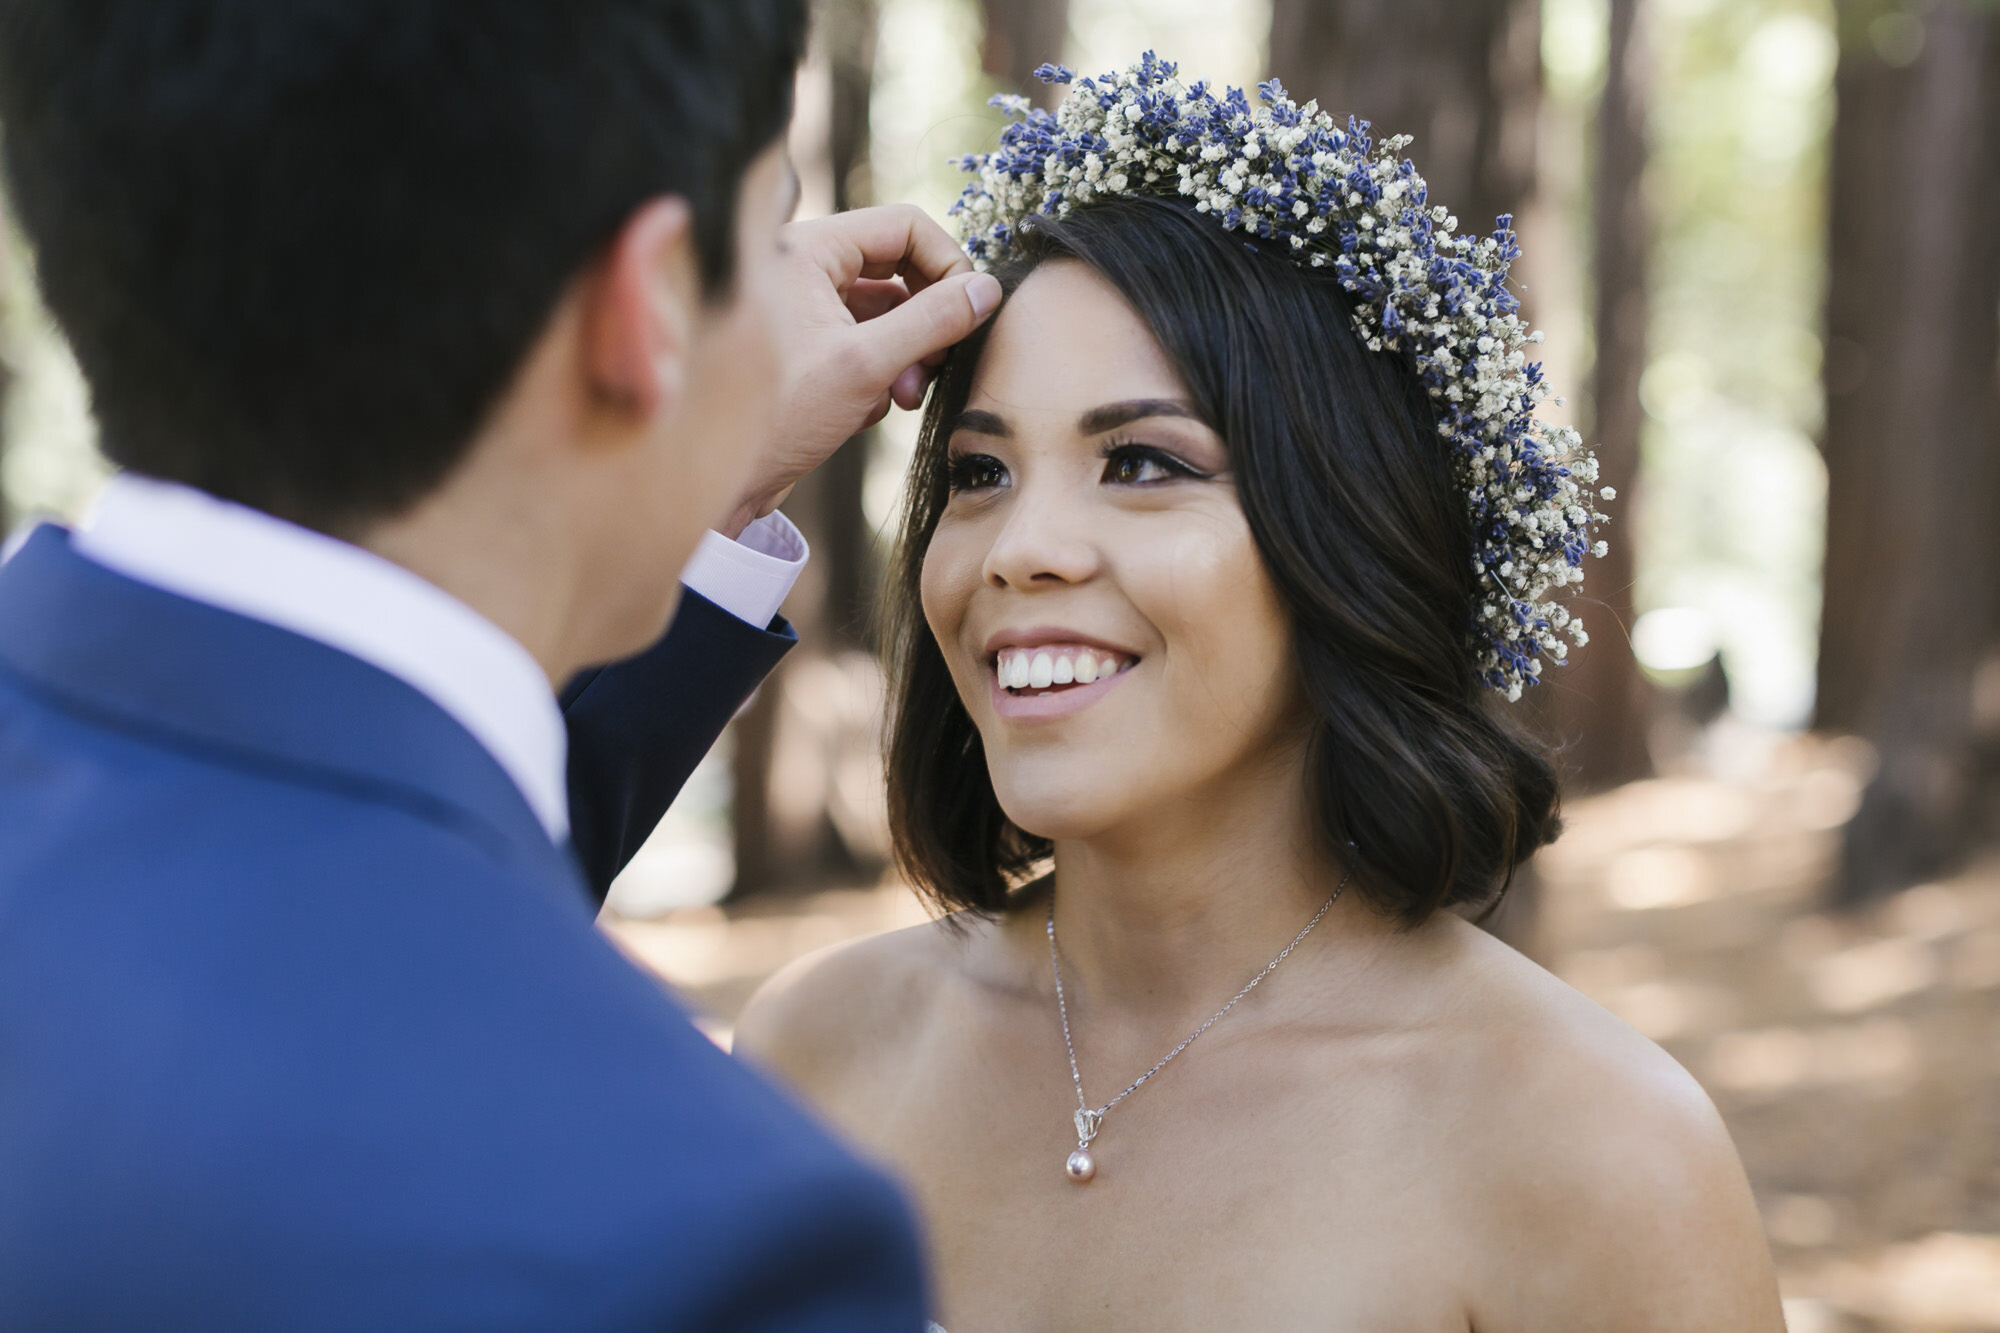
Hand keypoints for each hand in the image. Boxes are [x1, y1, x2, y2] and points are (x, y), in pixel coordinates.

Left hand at [723, 204, 1002, 536]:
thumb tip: (987, 289)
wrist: (721, 480)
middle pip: (899, 270)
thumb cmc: (776, 418)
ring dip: (907, 355)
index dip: (947, 265)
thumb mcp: (866, 365)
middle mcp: (804, 269)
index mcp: (806, 249)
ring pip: (887, 313)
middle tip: (935, 366)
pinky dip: (880, 375)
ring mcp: (807, 310)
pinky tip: (866, 410)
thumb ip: (933, 321)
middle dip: (926, 320)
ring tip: (902, 397)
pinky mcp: (809, 349)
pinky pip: (867, 344)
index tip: (969, 311)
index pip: (903, 226)